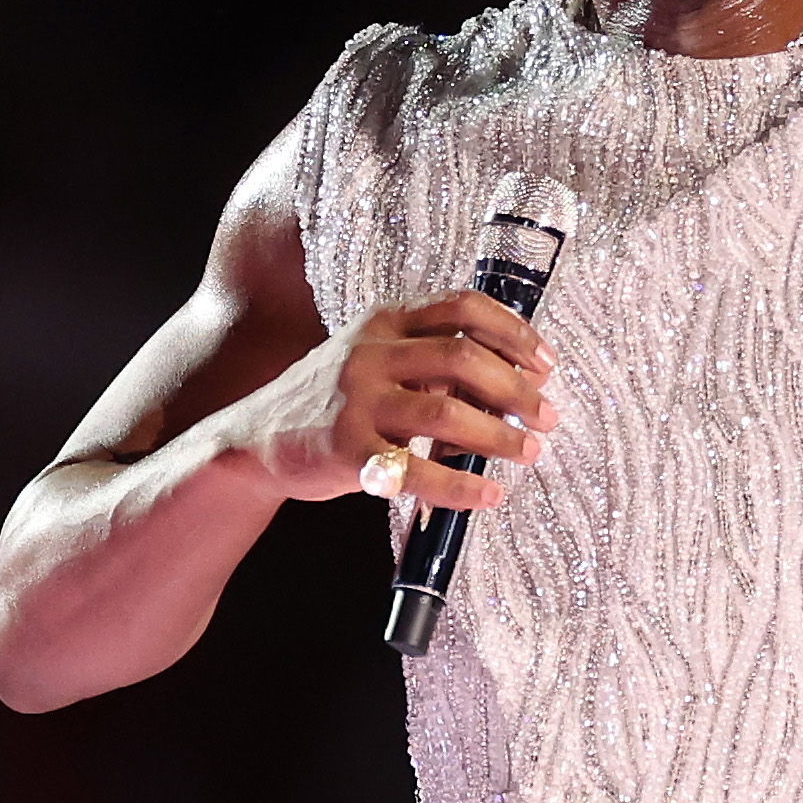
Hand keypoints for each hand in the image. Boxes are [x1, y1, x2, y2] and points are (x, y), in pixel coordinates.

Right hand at [238, 290, 555, 512]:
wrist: (254, 441)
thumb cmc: (332, 403)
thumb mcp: (376, 363)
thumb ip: (433, 367)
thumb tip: (514, 388)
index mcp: (385, 322)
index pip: (462, 307)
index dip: (513, 332)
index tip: (546, 362)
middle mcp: (370, 352)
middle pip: (462, 357)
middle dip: (517, 389)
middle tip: (548, 416)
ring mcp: (357, 400)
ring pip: (446, 412)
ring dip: (499, 435)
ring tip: (529, 452)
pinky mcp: (346, 449)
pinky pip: (417, 470)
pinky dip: (461, 486)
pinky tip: (488, 495)